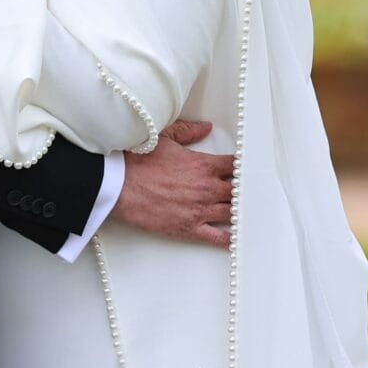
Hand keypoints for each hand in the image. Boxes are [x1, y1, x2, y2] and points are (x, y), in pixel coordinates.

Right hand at [111, 119, 234, 248]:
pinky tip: (234, 238)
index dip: (243, 168)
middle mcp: (207, 188)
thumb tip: (205, 127)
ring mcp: (200, 210)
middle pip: (238, 191)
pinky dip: (228, 239)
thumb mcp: (165, 137)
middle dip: (243, 191)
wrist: (118, 185)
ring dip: (239, 212)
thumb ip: (188, 131)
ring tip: (245, 213)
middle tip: (248, 191)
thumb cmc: (138, 162)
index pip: (236, 166)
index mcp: (204, 165)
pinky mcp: (189, 228)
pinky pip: (216, 237)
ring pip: (232, 213)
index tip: (245, 169)